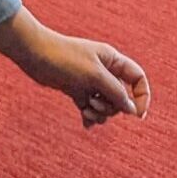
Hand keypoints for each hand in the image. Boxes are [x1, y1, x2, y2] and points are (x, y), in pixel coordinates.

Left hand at [17, 28, 150, 126]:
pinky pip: (91, 109)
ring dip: (100, 113)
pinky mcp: (77, 90)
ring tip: (86, 109)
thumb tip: (132, 110)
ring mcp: (90, 81)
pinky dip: (90, 116)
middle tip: (95, 102)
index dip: (142, 97)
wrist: (34, 55)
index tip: (137, 115)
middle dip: (111, 107)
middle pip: (121, 97)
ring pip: (106, 105)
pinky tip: (85, 122)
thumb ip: (116, 92)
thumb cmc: (65, 59)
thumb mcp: (95, 75)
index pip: (137, 78)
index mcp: (112, 60)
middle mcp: (104, 71)